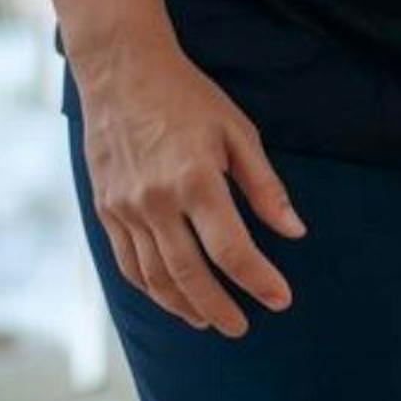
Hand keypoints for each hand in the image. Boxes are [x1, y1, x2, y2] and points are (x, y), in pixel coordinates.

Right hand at [74, 28, 302, 338]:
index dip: (259, 281)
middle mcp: (157, 201)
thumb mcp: (238, 132)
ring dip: (184, 306)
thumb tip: (295, 232)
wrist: (121, 72)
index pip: (232, 250)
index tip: (281, 301)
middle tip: (242, 328)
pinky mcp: (106, 210)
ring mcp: (126, 209)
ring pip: (155, 277)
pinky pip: (128, 263)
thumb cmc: (188, 98)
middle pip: (190, 274)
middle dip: (220, 308)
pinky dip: (150, 289)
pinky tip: (170, 298)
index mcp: (196, 180)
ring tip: (209, 321)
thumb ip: (265, 187)